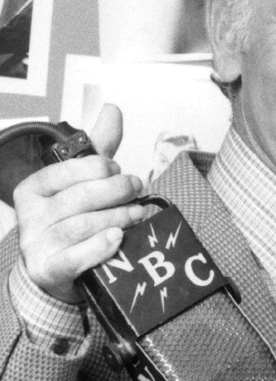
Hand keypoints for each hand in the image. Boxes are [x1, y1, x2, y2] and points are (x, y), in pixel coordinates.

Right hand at [12, 107, 154, 304]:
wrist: (52, 271)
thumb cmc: (68, 223)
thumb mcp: (80, 183)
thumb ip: (96, 150)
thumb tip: (112, 109)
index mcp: (34, 188)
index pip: (69, 171)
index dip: (99, 168)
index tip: (119, 170)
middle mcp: (31, 214)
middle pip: (80, 198)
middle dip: (116, 191)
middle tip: (137, 189)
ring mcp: (37, 243)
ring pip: (83, 225)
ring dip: (117, 217)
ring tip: (138, 214)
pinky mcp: (49, 269)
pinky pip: (76, 256)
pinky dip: (100, 247)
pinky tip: (117, 238)